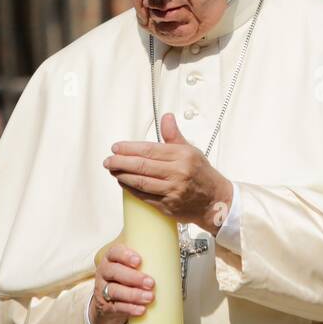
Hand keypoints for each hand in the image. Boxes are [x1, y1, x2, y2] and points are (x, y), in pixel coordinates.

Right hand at [90, 242, 153, 323]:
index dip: (125, 256)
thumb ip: (145, 263)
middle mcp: (105, 273)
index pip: (114, 252)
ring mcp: (103, 290)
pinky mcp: (106, 307)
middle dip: (134, 277)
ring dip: (134, 294)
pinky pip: (116, 307)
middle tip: (151, 283)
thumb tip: (174, 261)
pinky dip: (130, 309)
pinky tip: (141, 310)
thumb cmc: (125, 282)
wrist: (108, 305)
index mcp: (111, 259)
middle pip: (114, 272)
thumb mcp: (130, 268)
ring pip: (115, 290)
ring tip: (149, 298)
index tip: (139, 261)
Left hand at [104, 114, 233, 231]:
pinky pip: (144, 197)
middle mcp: (178, 173)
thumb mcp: (191, 151)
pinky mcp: (168, 206)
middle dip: (120, 163)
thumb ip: (174, 136)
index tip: (116, 148)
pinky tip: (122, 183)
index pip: (150, 150)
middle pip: (142, 166)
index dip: (129, 149)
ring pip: (141, 183)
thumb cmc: (201, 174)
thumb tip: (166, 117)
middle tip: (108, 161)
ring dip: (122, 176)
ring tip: (112, 171)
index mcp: (183, 156)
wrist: (215, 200)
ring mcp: (173, 191)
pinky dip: (130, 189)